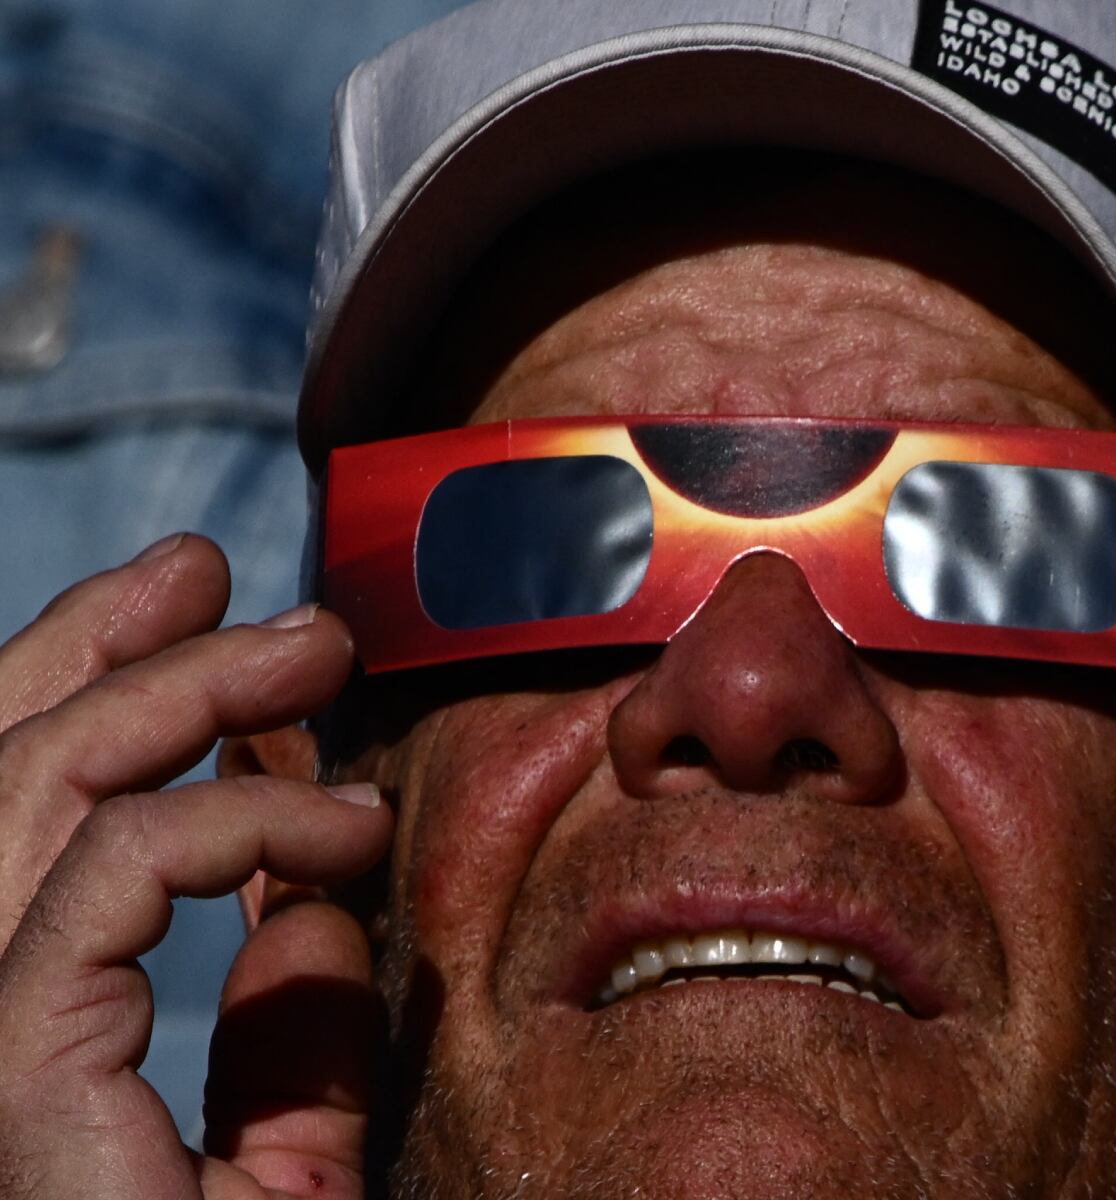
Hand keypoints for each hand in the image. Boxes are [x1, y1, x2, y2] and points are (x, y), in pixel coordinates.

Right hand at [0, 534, 391, 1199]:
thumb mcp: (283, 1151)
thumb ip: (282, 1027)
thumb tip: (320, 890)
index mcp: (20, 1036)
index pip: (26, 830)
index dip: (109, 714)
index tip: (239, 662)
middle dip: (106, 651)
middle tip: (222, 572)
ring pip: (33, 798)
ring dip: (165, 687)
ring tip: (301, 640)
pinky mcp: (15, 1076)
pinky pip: (111, 882)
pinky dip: (230, 827)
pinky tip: (338, 831)